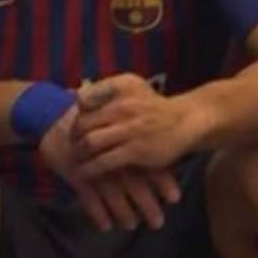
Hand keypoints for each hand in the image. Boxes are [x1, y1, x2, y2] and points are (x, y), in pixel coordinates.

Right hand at [40, 103, 179, 231]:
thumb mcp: (116, 120)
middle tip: (157, 223)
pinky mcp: (76, 176)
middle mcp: (114, 159)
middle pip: (136, 186)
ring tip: (130, 225)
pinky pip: (89, 200)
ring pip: (114, 198)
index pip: (150, 165)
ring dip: (123, 214)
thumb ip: (137, 136)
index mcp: (127, 145)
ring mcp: (95, 169)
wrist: (54, 117)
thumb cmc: (93, 122)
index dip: (163, 182)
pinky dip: (98, 215)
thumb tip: (164, 150)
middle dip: (148, 207)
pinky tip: (106, 226)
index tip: (175, 198)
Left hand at [71, 73, 202, 179]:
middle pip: (82, 124)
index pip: (83, 101)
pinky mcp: (136, 151)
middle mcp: (121, 108)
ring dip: (79, 154)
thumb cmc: (153, 104)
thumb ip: (105, 87)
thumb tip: (74, 94)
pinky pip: (105, 161)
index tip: (75, 124)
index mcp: (118, 90)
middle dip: (73, 137)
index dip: (74, 114)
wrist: (185, 120)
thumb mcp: (131, 84)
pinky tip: (87, 173)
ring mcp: (128, 130)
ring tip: (77, 160)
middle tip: (72, 145)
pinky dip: (91, 169)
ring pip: (90, 143)